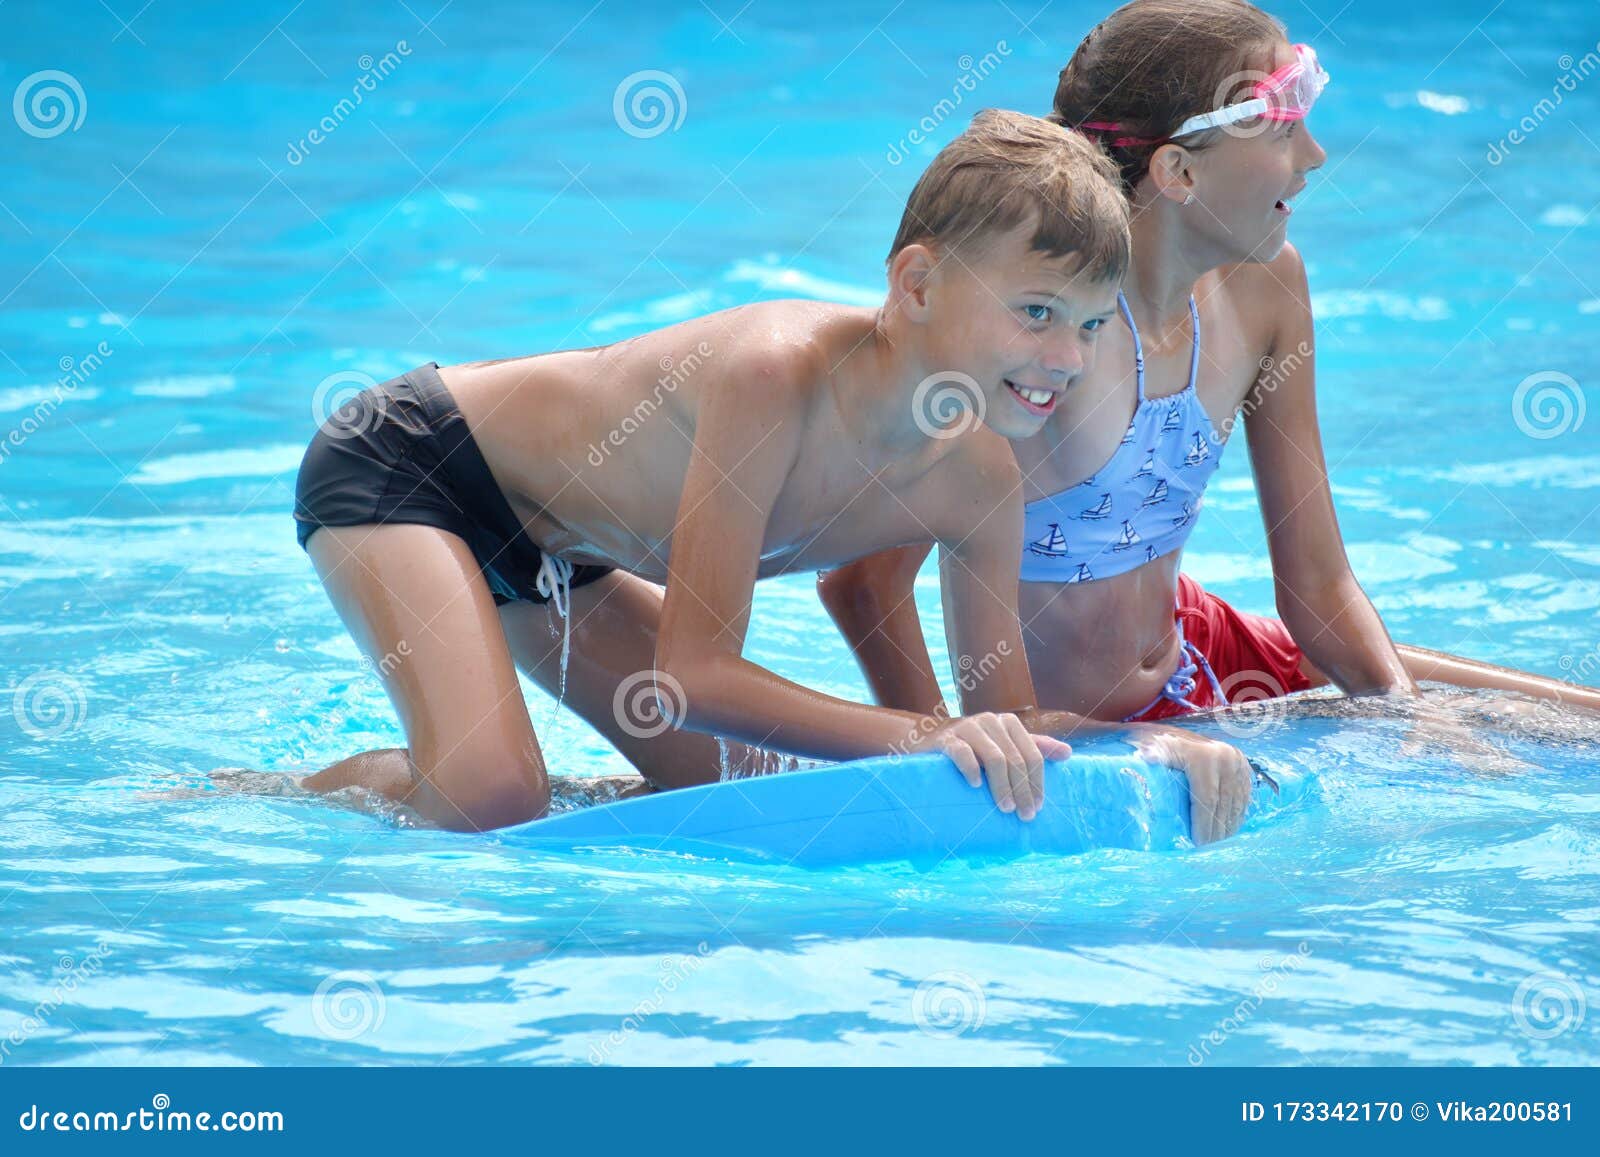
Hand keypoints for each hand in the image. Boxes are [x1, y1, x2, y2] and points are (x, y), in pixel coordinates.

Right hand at [909, 712, 1071, 820]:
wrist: (928, 737)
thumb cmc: (972, 745)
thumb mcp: (1004, 744)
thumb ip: (1035, 746)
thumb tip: (1068, 754)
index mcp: (1009, 723)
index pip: (1032, 755)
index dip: (1037, 782)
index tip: (1038, 807)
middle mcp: (991, 721)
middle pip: (1015, 759)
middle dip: (1023, 790)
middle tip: (1024, 815)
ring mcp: (968, 728)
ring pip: (994, 758)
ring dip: (1002, 786)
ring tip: (1005, 808)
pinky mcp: (946, 739)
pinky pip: (962, 753)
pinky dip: (971, 769)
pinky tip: (976, 786)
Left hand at [1128, 725, 1253, 844]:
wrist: (1173, 731)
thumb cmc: (1158, 744)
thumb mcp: (1152, 747)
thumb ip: (1152, 753)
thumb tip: (1145, 758)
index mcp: (1204, 756)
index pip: (1206, 798)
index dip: (1202, 824)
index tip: (1197, 845)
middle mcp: (1226, 758)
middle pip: (1223, 804)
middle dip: (1216, 831)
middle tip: (1208, 852)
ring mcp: (1239, 763)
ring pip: (1236, 803)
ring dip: (1228, 828)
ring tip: (1219, 847)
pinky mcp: (1245, 768)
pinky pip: (1244, 797)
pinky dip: (1236, 816)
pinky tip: (1229, 831)